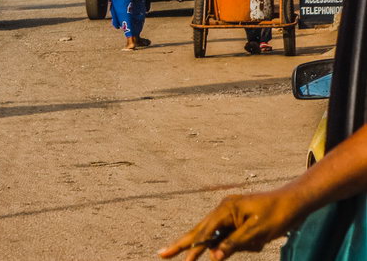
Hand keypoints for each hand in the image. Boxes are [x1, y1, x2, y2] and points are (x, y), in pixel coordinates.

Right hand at [159, 189, 305, 260]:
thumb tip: (214, 257)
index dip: (187, 245)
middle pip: (200, 232)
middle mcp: (223, 211)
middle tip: (162, 255)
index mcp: (225, 209)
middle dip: (184, 245)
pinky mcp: (238, 222)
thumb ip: (233, 244)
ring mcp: (230, 216)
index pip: (202, 231)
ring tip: (237, 243)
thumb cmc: (277, 214)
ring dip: (231, 246)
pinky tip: (259, 238)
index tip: (170, 253)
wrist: (295, 202)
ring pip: (220, 238)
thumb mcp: (256, 231)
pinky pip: (233, 238)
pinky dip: (242, 244)